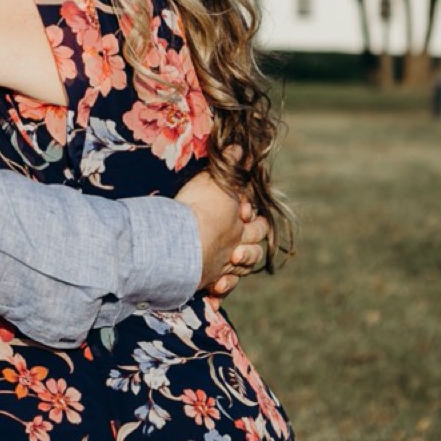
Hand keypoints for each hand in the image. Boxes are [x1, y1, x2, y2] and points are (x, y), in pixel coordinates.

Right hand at [175, 167, 270, 298]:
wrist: (183, 244)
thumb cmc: (200, 209)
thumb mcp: (216, 180)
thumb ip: (232, 164)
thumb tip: (243, 147)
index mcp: (240, 225)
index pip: (257, 223)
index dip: (253, 218)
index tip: (243, 209)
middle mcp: (235, 248)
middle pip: (252, 252)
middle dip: (251, 248)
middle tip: (241, 243)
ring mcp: (221, 268)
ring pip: (238, 272)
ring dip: (238, 269)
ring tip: (231, 262)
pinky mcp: (206, 283)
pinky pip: (218, 290)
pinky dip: (219, 292)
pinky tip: (216, 293)